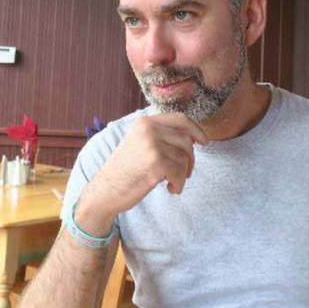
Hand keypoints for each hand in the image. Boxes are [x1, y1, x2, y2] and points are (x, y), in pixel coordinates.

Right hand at [75, 113, 206, 234]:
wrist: (105, 190)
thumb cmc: (123, 171)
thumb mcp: (138, 143)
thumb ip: (160, 136)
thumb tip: (192, 136)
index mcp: (144, 122)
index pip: (180, 118)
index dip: (196, 129)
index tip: (204, 141)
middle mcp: (149, 130)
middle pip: (187, 141)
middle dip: (190, 159)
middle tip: (183, 173)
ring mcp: (152, 146)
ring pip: (185, 158)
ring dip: (183, 174)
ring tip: (170, 182)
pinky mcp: (156, 164)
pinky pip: (181, 173)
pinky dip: (178, 184)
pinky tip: (169, 189)